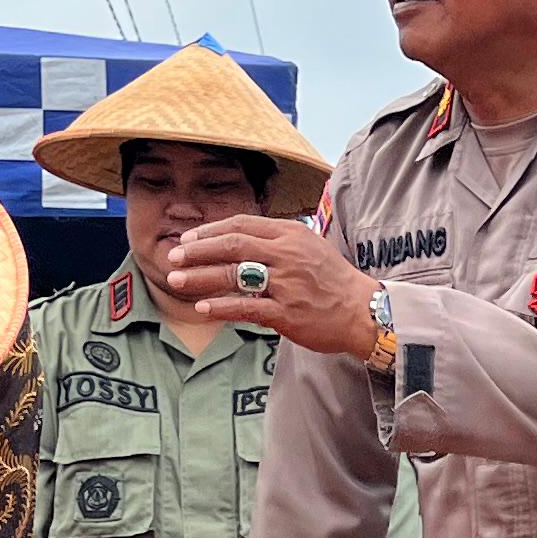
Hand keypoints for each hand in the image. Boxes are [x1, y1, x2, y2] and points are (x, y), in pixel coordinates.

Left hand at [157, 216, 372, 356]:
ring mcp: (286, 284)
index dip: (210, 231)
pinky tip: (202, 306)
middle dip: (197, 250)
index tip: (188, 240)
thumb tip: (239, 238)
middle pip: (232, 245)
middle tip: (173, 257)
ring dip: (200, 276)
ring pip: (234, 275)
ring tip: (175, 280)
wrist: (363, 310)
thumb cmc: (332, 281)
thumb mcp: (308, 247)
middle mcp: (286, 254)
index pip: (242, 224)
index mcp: (290, 234)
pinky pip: (246, 307)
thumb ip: (275, 241)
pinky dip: (221, 306)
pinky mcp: (287, 313)